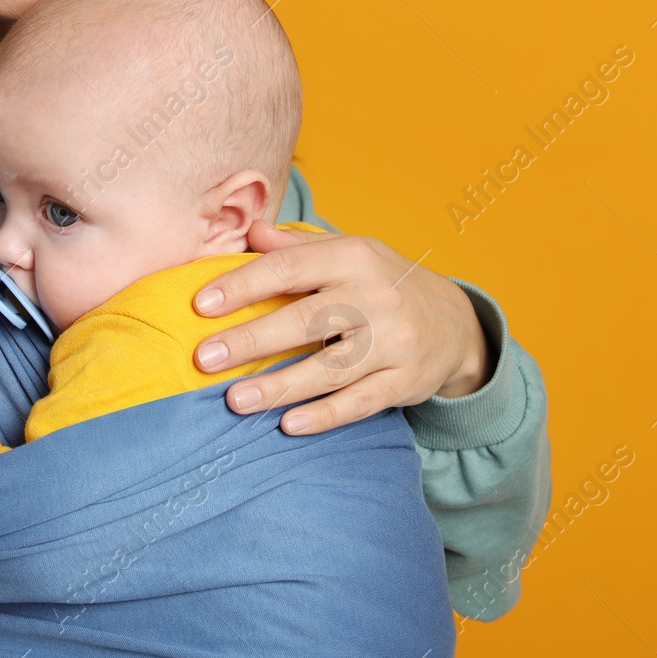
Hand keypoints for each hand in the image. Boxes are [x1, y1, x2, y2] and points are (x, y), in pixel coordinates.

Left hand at [192, 222, 492, 435]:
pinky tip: (288, 425)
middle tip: (204, 358)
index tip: (201, 304)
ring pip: (329, 368)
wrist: (454, 322)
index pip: (289, 269)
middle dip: (250, 340)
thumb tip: (250, 232)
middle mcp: (375, 297)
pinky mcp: (405, 381)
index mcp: (353, 257)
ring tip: (235, 400)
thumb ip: (297, 246)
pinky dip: (325, 415)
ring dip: (280, 387)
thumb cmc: (381, 282)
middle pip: (305, 321)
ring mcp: (393, 341)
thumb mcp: (348, 252)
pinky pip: (360, 401)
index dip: (244, 285)